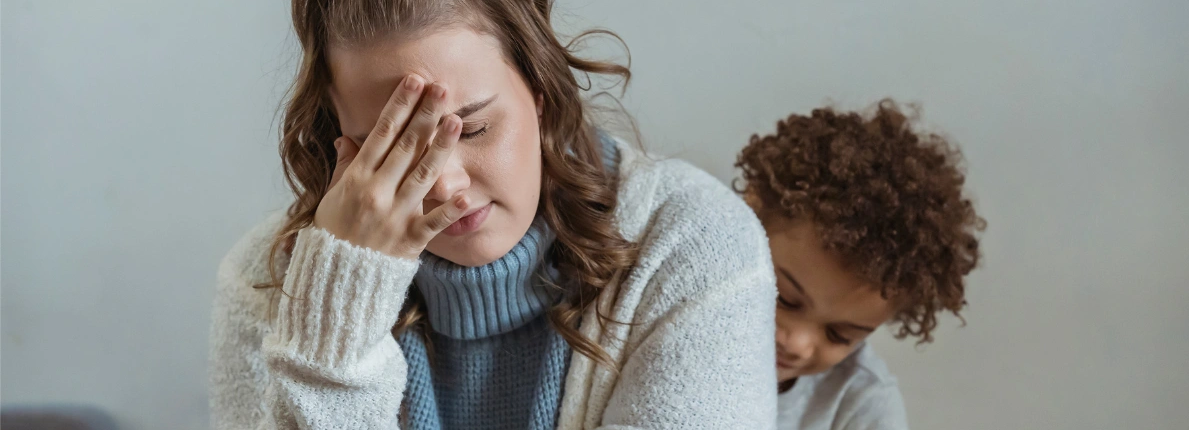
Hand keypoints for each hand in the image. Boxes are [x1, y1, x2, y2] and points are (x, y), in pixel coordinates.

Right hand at [313, 74, 467, 259]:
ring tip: (456, 122)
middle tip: (443, 89)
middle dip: (425, 115)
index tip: (414, 82)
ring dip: (441, 147)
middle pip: (406, 147)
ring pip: (423, 176)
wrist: (335, 278)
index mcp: (357, 178)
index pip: (382, 134)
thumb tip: (346, 139)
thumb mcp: (332, 197)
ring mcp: (395, 216)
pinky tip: (466, 194)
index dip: (400, 106)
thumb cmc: (334, 234)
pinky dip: (449, 210)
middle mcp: (377, 192)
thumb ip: (344, 167)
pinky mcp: (410, 240)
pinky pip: (433, 223)